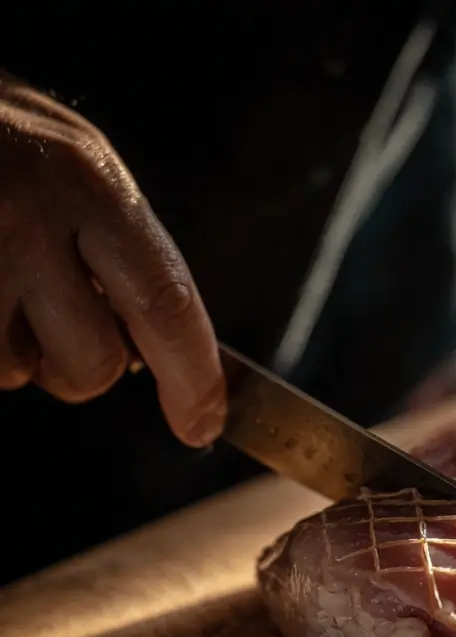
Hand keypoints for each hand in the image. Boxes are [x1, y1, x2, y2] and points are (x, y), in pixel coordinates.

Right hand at [0, 76, 224, 446]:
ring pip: (19, 373)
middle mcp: (31, 216)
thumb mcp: (64, 161)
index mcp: (89, 179)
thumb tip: (159, 348)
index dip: (193, 379)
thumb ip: (116, 246)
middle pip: (94, 363)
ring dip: (11, 351)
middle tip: (50, 319)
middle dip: (79, 367)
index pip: (167, 303)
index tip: (203, 423)